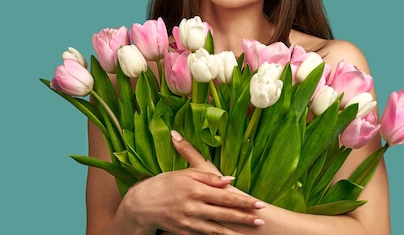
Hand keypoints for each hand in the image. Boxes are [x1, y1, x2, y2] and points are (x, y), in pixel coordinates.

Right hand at [117, 131, 265, 234]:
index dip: (243, 200)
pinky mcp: (184, 232)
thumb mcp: (185, 174)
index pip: (225, 196)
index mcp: (195, 189)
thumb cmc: (165, 184)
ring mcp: (189, 222)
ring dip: (235, 231)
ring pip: (217, 229)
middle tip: (261, 220)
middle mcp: (193, 206)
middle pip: (224, 213)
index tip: (259, 203)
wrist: (141, 204)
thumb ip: (208, 177)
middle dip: (245, 217)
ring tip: (251, 232)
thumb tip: (229, 179)